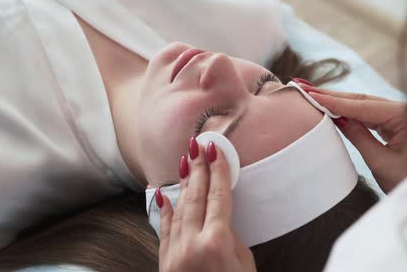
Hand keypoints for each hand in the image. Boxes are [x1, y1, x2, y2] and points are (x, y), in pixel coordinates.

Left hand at [156, 138, 255, 271]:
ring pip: (179, 208)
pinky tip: (162, 193)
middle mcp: (192, 242)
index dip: (218, 171)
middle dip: (198, 167)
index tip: (215, 149)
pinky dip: (164, 209)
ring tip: (186, 160)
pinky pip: (163, 228)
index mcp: (216, 241)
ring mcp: (175, 251)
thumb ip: (232, 239)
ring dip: (184, 183)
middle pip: (196, 196)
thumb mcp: (244, 265)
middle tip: (197, 145)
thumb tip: (221, 221)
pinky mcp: (165, 261)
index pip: (218, 197)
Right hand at [300, 84, 406, 192]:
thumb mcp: (380, 162)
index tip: (310, 94)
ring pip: (368, 106)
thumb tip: (336, 118)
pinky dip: (355, 114)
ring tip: (316, 96)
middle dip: (335, 96)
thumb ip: (358, 136)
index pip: (362, 106)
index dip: (334, 101)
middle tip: (307, 89)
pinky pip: (374, 116)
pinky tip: (338, 111)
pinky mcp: (403, 124)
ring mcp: (406, 116)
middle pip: (364, 101)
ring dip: (342, 104)